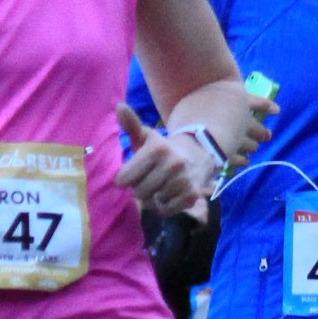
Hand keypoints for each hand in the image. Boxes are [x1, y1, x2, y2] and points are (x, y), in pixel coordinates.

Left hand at [115, 101, 215, 219]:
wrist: (198, 157)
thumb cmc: (163, 150)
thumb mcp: (147, 137)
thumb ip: (131, 125)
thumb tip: (119, 107)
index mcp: (157, 149)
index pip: (124, 178)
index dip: (126, 178)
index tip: (135, 171)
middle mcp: (172, 164)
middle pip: (137, 192)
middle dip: (140, 188)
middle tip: (150, 179)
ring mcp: (184, 180)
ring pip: (151, 202)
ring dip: (152, 198)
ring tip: (160, 185)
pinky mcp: (192, 195)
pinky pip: (165, 211)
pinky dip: (164, 206)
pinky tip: (170, 194)